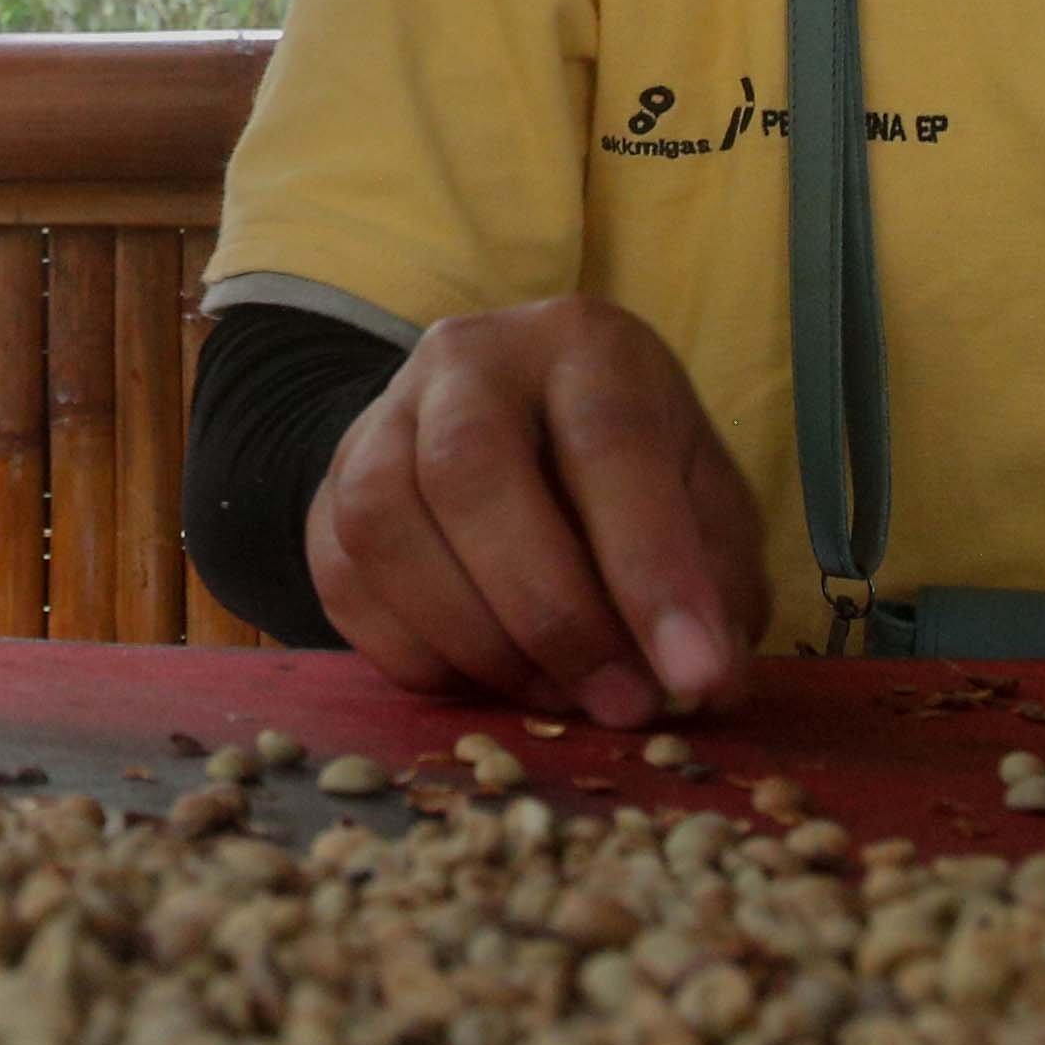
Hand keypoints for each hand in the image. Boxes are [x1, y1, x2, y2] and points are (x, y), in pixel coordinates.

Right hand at [306, 296, 768, 727]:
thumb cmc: (628, 477)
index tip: (694, 673)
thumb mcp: (702, 504)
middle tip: (617, 701)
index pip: (609, 440)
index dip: (651, 566)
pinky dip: (415, 652)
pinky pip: (343, 577)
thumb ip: (714, 584)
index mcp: (582, 343)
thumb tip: (706, 685)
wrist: (516, 435)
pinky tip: (484, 678)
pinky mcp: (329, 487)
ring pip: (385, 521)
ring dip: (473, 637)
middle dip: (549, 611)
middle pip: (471, 468)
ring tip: (551, 693)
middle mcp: (469, 357)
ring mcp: (382, 417)